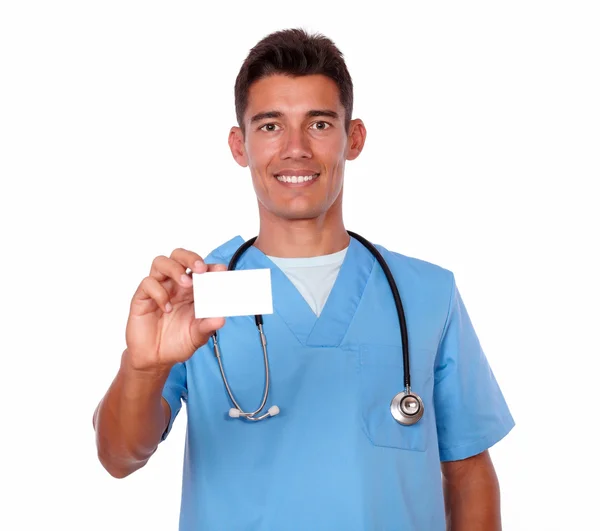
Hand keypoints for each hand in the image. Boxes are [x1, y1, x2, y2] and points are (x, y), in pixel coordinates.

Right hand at [125, 248, 226, 370]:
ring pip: (161, 263)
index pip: (201, 269)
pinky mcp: (142, 298)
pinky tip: (167, 308)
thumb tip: (221, 318)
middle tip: (200, 269)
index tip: (221, 271)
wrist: (155, 359)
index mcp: (192, 290)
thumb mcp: (198, 336)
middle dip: (191, 258)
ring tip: (186, 284)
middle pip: (179, 256)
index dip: (210, 266)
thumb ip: (208, 326)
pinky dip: (159, 293)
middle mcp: (175, 285)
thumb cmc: (177, 342)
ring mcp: (159, 289)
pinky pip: (148, 283)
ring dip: (175, 269)